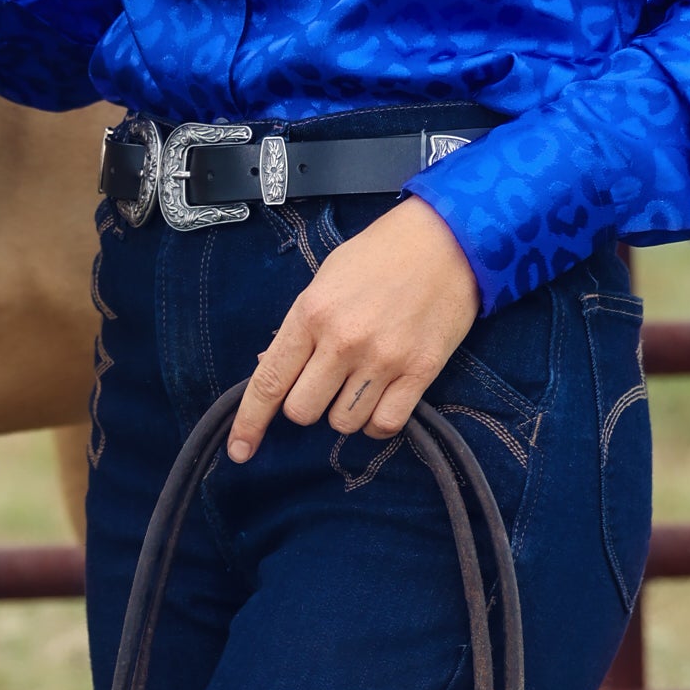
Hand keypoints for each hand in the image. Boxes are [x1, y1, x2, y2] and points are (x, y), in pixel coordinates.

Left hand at [226, 195, 480, 461]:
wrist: (449, 239)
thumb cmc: (380, 255)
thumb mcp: (325, 280)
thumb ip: (298, 327)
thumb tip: (268, 366)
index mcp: (311, 313)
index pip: (269, 381)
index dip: (250, 423)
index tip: (240, 450)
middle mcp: (343, 340)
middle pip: (304, 411)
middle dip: (308, 405)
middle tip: (325, 382)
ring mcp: (383, 358)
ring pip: (344, 423)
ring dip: (345, 412)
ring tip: (359, 382)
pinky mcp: (420, 371)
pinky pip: (385, 425)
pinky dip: (377, 423)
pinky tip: (380, 400)